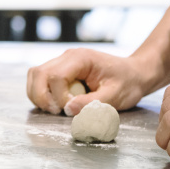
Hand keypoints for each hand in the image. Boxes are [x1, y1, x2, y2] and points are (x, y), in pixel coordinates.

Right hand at [26, 48, 147, 115]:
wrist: (134, 73)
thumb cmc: (128, 83)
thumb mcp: (115, 96)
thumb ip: (92, 103)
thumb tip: (68, 109)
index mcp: (81, 58)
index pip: (56, 76)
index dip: (59, 97)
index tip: (72, 110)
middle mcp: (67, 56)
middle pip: (39, 73)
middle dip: (42, 96)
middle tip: (57, 112)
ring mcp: (62, 61)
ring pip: (35, 74)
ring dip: (38, 94)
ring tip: (55, 108)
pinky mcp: (61, 70)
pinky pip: (40, 79)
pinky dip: (41, 92)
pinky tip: (55, 103)